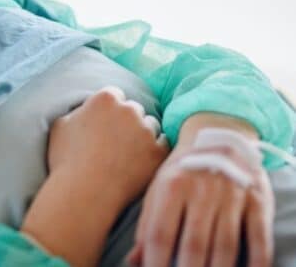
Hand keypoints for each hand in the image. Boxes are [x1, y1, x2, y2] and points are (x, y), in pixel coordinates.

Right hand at [48, 85, 169, 207]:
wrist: (84, 193)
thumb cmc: (66, 161)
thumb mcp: (60, 126)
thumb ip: (78, 111)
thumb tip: (85, 110)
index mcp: (104, 99)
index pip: (114, 95)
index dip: (108, 110)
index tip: (104, 123)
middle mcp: (128, 110)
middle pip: (134, 109)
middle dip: (127, 121)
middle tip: (116, 141)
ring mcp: (146, 131)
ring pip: (151, 126)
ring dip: (142, 135)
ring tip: (128, 154)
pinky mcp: (158, 152)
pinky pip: (163, 145)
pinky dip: (154, 152)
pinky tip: (141, 162)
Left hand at [127, 136, 273, 266]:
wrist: (220, 137)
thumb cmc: (182, 171)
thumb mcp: (158, 189)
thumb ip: (147, 226)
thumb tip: (133, 261)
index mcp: (171, 187)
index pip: (160, 234)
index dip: (156, 263)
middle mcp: (201, 191)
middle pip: (194, 245)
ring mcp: (231, 196)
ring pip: (225, 245)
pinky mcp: (257, 202)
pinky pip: (258, 238)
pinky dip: (256, 261)